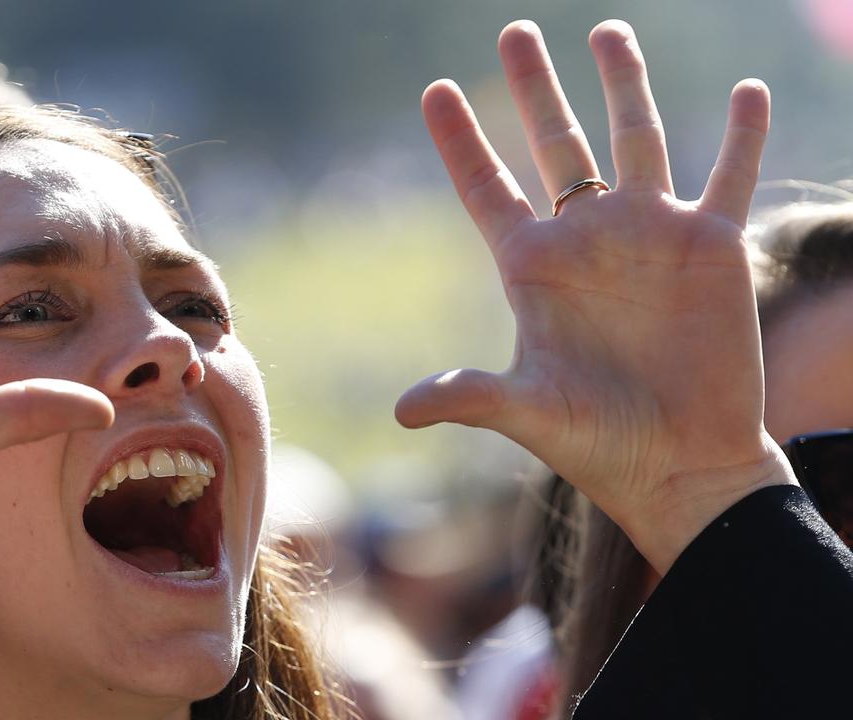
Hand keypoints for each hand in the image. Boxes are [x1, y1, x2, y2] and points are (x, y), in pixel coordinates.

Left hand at [395, 20, 793, 571]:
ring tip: (606, 31)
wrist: (681, 463)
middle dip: (536, 87)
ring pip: (635, 138)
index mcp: (533, 266)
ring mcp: (650, 234)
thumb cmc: (598, 442)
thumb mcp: (529, 413)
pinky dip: (742, 133)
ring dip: (623, 84)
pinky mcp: (711, 245)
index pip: (486, 187)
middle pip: (555, 143)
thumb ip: (470, 397)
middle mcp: (587, 239)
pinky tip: (748, 90)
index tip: (435, 90)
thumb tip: (399, 412)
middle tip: (513, 32)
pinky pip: (729, 173)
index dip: (460, 140)